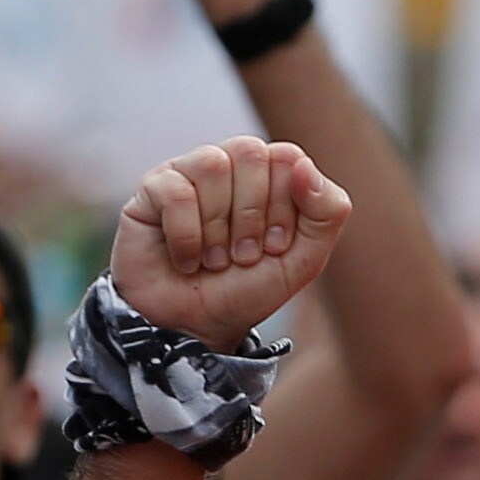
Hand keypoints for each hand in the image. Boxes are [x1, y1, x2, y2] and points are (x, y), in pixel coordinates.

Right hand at [111, 137, 348, 349]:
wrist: (197, 327)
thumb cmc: (247, 289)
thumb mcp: (304, 260)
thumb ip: (327, 212)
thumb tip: (304, 165)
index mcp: (266, 175)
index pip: (286, 156)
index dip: (284, 205)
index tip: (275, 247)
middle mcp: (227, 166)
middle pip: (249, 152)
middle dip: (252, 215)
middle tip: (244, 256)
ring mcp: (187, 173)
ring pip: (213, 165)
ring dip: (218, 227)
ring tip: (214, 260)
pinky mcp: (152, 189)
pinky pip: (175, 191)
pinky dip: (186, 236)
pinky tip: (186, 259)